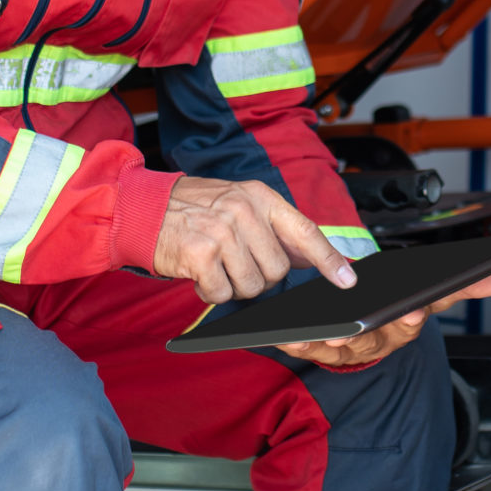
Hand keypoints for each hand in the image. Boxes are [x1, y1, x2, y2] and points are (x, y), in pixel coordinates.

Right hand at [155, 176, 356, 303]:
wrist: (142, 208)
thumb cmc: (194, 210)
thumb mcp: (239, 203)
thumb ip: (274, 227)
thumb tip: (310, 257)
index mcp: (260, 196)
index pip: (305, 231)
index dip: (329, 260)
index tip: (348, 281)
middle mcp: (244, 210)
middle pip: (277, 270)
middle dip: (258, 275)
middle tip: (233, 260)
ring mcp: (222, 231)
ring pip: (252, 286)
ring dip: (233, 285)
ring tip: (215, 264)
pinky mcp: (201, 254)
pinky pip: (223, 294)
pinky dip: (210, 291)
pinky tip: (198, 272)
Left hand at [278, 270, 490, 368]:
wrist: (369, 325)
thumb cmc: (399, 305)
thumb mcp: (431, 292)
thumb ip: (466, 286)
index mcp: (410, 322)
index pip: (417, 319)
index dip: (415, 316)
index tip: (412, 310)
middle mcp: (386, 339)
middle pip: (378, 339)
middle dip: (366, 333)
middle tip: (351, 329)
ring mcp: (358, 348)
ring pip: (347, 348)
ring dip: (333, 342)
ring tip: (319, 334)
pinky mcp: (331, 350)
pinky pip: (317, 351)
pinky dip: (304, 344)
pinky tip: (290, 335)